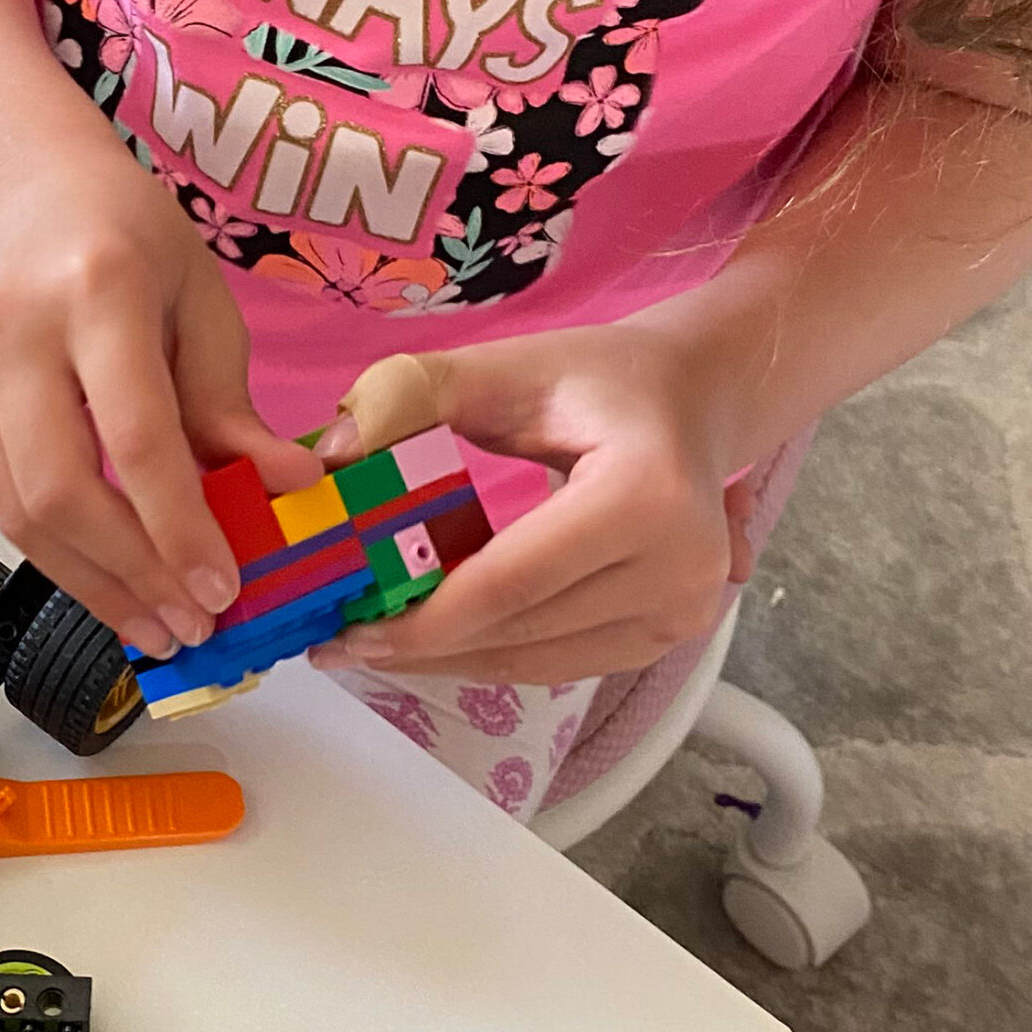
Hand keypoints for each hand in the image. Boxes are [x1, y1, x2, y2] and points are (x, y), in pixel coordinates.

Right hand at [0, 149, 323, 659]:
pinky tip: (103, 578)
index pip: (135, 438)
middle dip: (130, 576)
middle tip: (186, 623)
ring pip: (16, 511)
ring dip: (89, 583)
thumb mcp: (202, 301)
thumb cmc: (124, 235)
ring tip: (151, 621)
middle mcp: (12, 327)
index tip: (219, 587)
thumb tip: (289, 488)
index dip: (178, 528)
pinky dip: (51, 553)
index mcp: (95, 288)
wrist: (20, 184)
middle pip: (60, 491)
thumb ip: (232, 404)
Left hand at [307, 324, 756, 682]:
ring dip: (452, 662)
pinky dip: (496, 657)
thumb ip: (415, 395)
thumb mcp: (510, 367)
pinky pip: (564, 664)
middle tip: (339, 644)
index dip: (424, 619)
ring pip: (539, 663)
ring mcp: (684, 611)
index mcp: (644, 494)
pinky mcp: (673, 634)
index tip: (347, 631)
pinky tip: (441, 643)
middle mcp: (678, 566)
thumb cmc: (603, 378)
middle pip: (521, 633)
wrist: (697, 401)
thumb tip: (333, 455)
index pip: (510, 583)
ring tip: (377, 647)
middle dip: (422, 646)